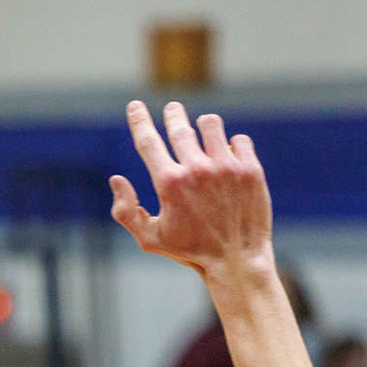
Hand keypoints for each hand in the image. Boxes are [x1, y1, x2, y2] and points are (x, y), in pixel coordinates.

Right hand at [110, 101, 273, 281]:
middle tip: (172, 109)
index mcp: (169, 184)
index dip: (138, 120)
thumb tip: (116, 180)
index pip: (148, 142)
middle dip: (173, 114)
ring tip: (202, 131)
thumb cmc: (190, 251)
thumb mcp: (150, 238)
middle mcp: (197, 169)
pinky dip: (232, 144)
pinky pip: (239, 140)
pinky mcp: (250, 169)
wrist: (237, 260)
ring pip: (211, 125)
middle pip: (180, 127)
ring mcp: (226, 167)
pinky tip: (228, 155)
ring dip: (204, 126)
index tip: (135, 106)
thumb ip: (126, 211)